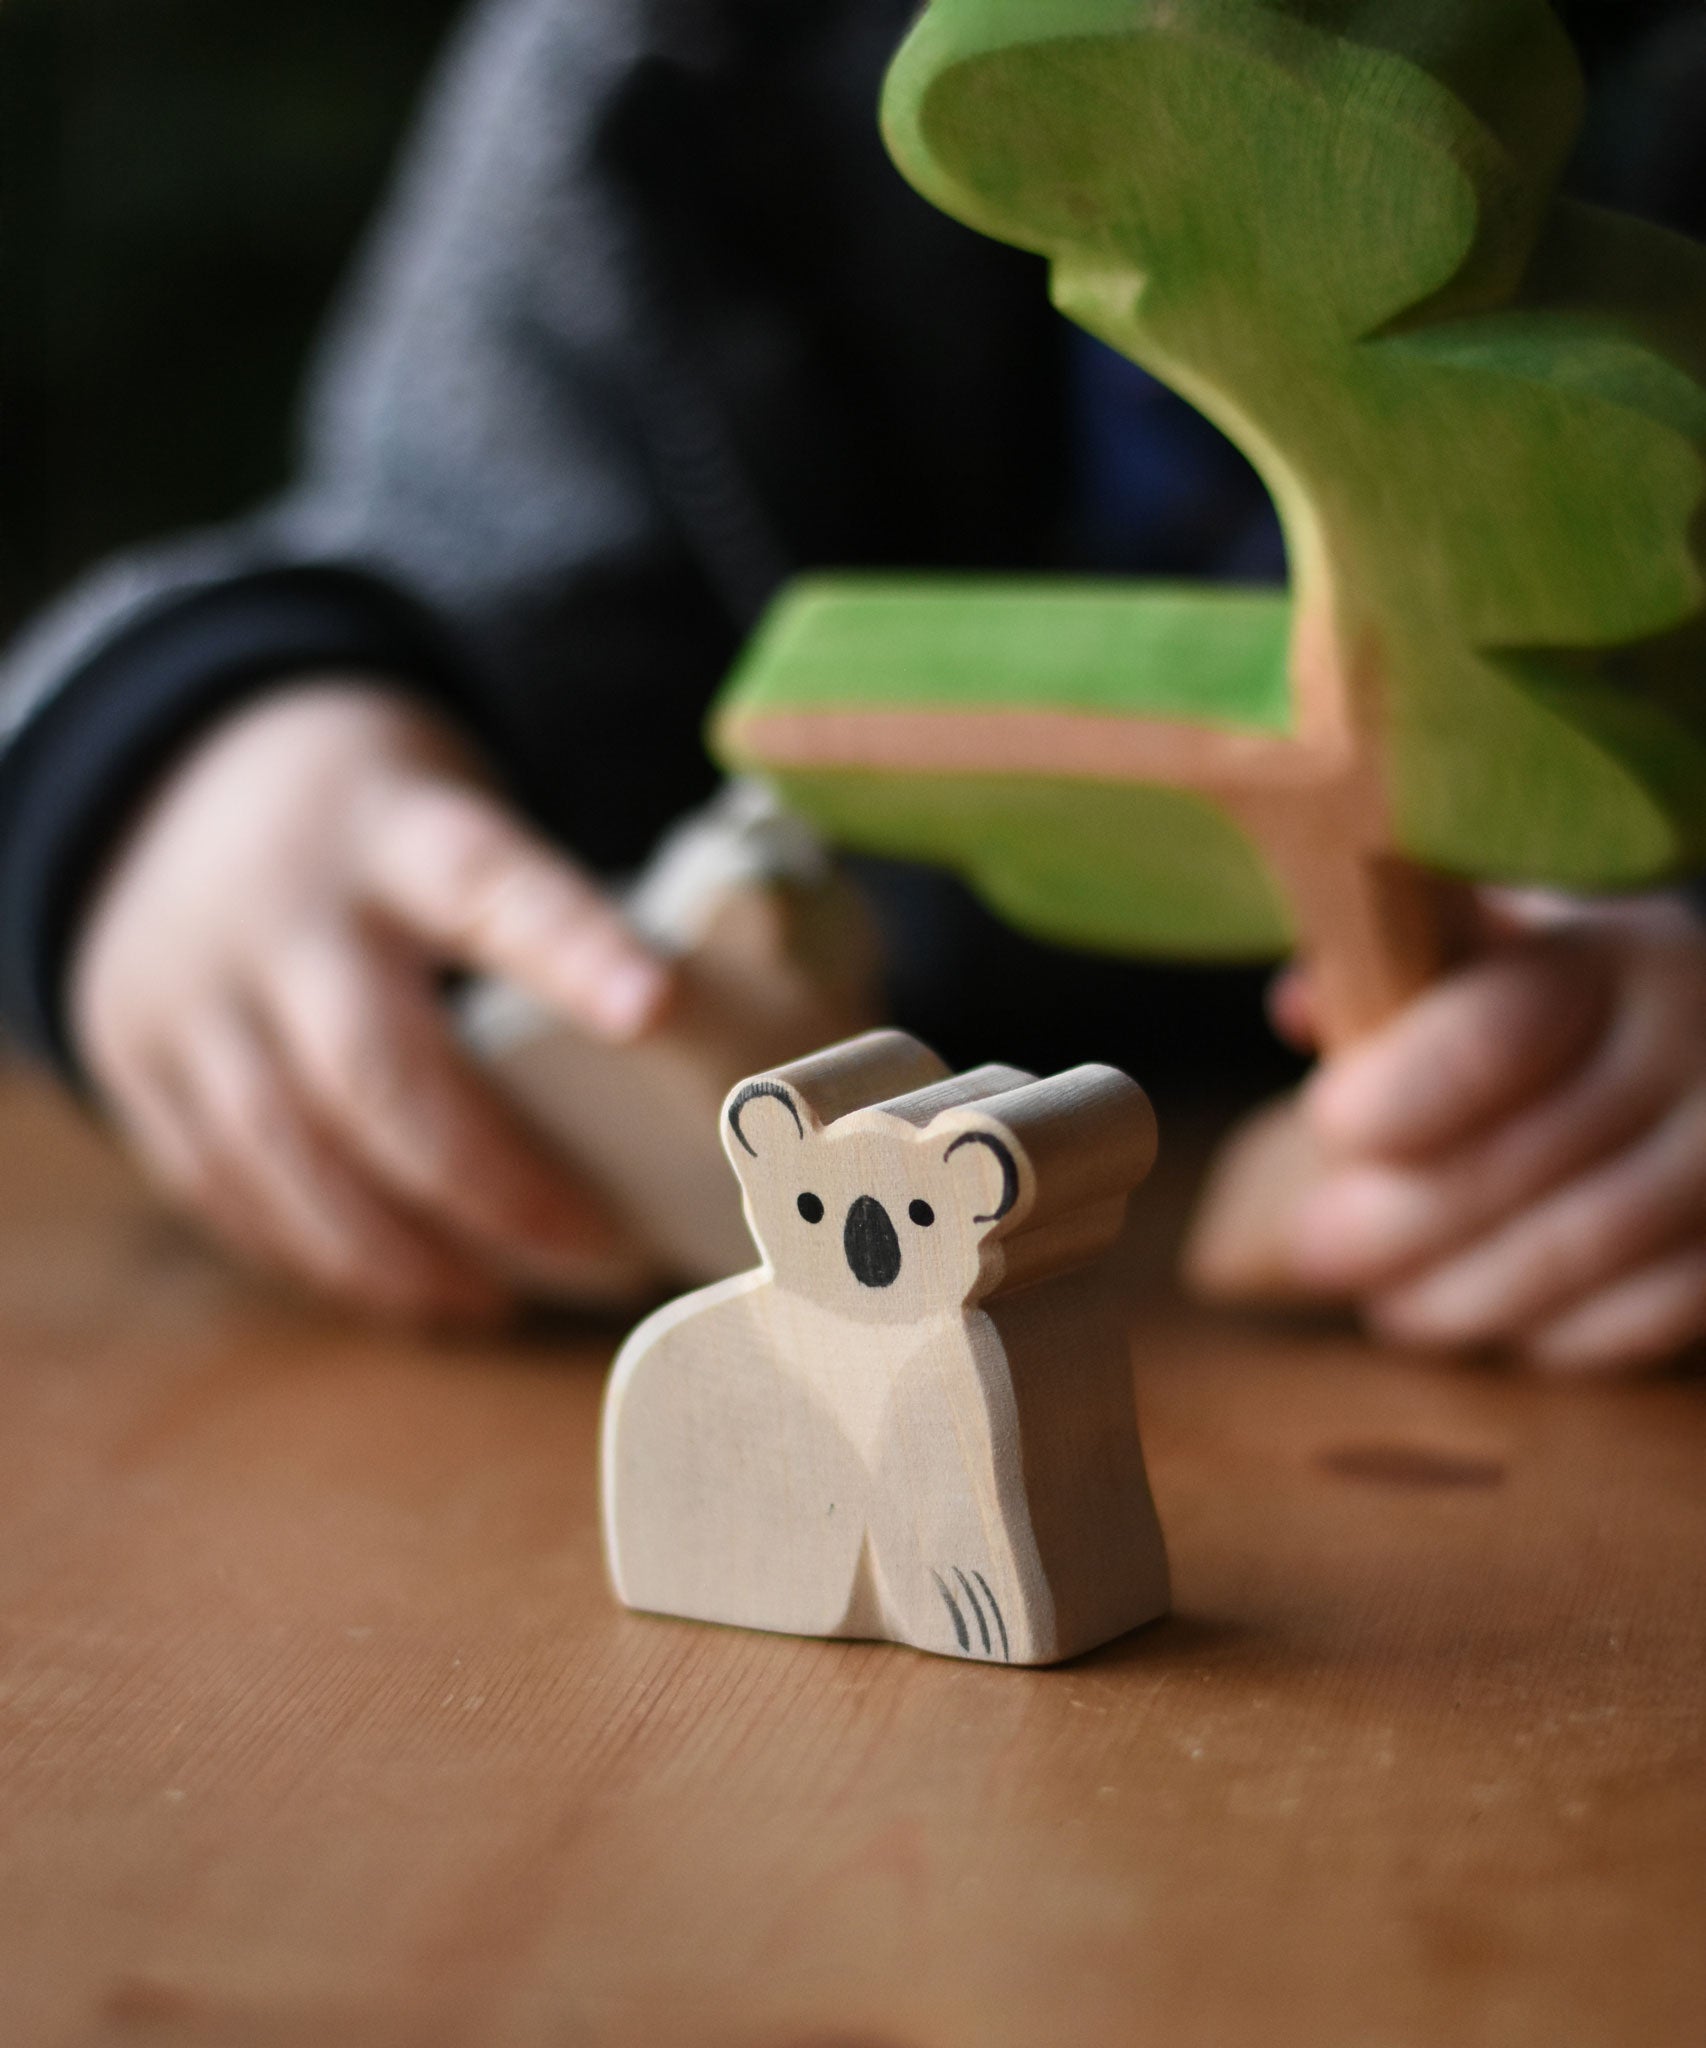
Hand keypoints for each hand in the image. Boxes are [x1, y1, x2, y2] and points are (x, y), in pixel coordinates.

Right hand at [70, 681, 671, 1322]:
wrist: (175, 770)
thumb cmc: (380, 822)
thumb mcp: (457, 811)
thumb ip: (534, 914)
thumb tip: (692, 1047)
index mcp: (391, 829)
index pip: (487, 884)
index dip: (571, 949)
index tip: (657, 1009)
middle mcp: (278, 912)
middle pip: (375, 1070)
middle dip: (494, 1183)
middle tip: (602, 1248)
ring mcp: (191, 991)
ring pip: (286, 1154)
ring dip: (400, 1253)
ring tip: (498, 1299)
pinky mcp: (136, 1058)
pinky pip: (221, 1185)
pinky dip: (312, 1253)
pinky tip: (396, 1287)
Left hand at [1283, 897, 1705, 1373]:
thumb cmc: (1562, 997)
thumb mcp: (1494, 950)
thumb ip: (1397, 967)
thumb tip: (1299, 1009)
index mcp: (1609, 952)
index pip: (1496, 1031)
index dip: (1400, 1093)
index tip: (1328, 1128)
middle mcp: (1694, 1040)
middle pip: (1528, 1157)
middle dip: (1401, 1220)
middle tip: (1313, 1250)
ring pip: (1585, 1247)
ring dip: (1463, 1295)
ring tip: (1389, 1306)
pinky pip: (1652, 1312)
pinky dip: (1559, 1334)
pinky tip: (1502, 1328)